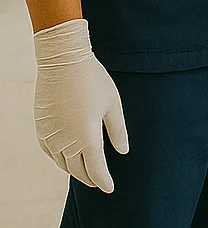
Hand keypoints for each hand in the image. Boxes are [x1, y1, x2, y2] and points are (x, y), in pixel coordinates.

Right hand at [33, 19, 128, 192]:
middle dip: (89, 178)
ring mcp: (51, 137)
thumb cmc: (93, 80)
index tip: (110, 188)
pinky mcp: (41, 130)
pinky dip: (60, 160)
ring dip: (74, 170)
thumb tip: (123, 151)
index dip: (103, 180)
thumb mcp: (112, 104)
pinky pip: (50, 153)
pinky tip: (67, 157)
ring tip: (85, 171)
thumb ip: (117, 130)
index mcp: (86, 137)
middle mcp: (66, 142)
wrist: (63, 62)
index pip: (96, 169)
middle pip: (77, 170)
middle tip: (98, 181)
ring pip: (62, 164)